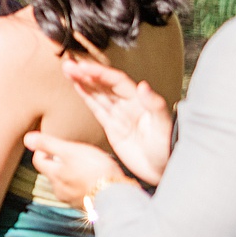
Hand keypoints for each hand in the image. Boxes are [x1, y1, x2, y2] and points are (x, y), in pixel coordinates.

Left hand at [25, 131, 138, 207]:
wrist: (117, 196)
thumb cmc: (96, 171)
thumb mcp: (71, 151)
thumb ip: (48, 144)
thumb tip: (27, 139)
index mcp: (54, 175)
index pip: (38, 161)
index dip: (43, 150)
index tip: (53, 144)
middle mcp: (60, 190)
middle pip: (52, 173)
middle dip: (59, 162)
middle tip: (73, 153)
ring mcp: (73, 200)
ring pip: (66, 183)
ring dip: (72, 174)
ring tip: (86, 165)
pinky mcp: (87, 206)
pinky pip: (80, 192)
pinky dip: (84, 184)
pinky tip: (95, 179)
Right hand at [60, 55, 173, 185]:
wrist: (163, 171)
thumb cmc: (167, 148)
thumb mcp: (163, 126)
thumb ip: (154, 105)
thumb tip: (143, 85)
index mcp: (140, 101)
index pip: (116, 82)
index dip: (100, 73)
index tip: (83, 67)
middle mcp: (128, 105)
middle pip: (104, 85)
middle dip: (86, 74)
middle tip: (68, 65)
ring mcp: (119, 116)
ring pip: (98, 94)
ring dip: (83, 82)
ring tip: (68, 69)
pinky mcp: (112, 127)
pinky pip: (96, 108)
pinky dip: (86, 96)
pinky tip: (77, 86)